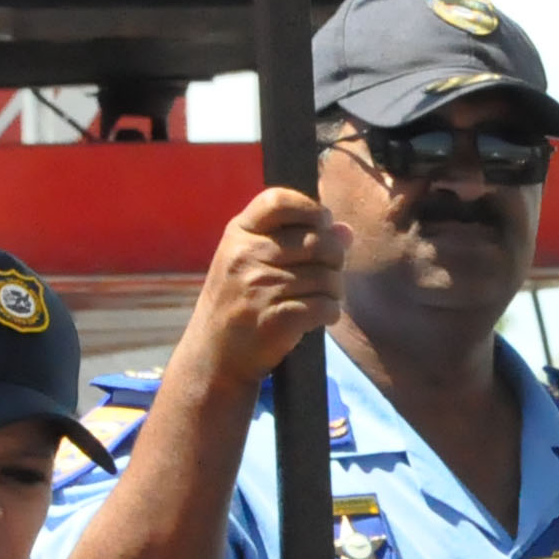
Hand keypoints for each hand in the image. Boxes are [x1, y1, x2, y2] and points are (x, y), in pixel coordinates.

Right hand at [175, 186, 345, 392]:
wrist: (213, 357)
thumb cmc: (236, 304)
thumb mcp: (250, 263)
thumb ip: (295, 240)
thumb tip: (346, 232)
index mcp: (238, 233)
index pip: (280, 201)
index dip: (311, 209)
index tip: (322, 224)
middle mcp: (248, 256)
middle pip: (318, 241)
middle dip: (334, 257)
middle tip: (326, 273)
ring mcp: (261, 288)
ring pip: (328, 277)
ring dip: (334, 290)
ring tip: (321, 298)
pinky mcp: (278, 319)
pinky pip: (327, 306)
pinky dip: (330, 313)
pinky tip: (320, 317)